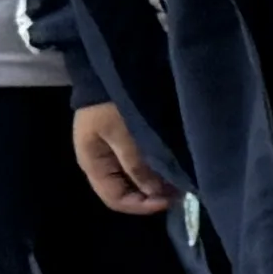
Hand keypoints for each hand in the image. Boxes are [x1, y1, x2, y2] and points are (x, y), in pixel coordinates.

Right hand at [69, 102, 172, 217]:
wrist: (109, 68)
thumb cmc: (111, 101)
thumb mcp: (123, 133)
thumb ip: (137, 164)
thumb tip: (155, 192)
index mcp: (92, 164)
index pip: (115, 199)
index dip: (142, 205)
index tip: (170, 200)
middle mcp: (100, 163)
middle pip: (125, 191)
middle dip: (151, 195)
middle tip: (180, 190)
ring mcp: (111, 152)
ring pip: (134, 179)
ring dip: (155, 183)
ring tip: (179, 180)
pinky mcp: (123, 140)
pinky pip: (138, 164)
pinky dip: (154, 169)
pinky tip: (171, 166)